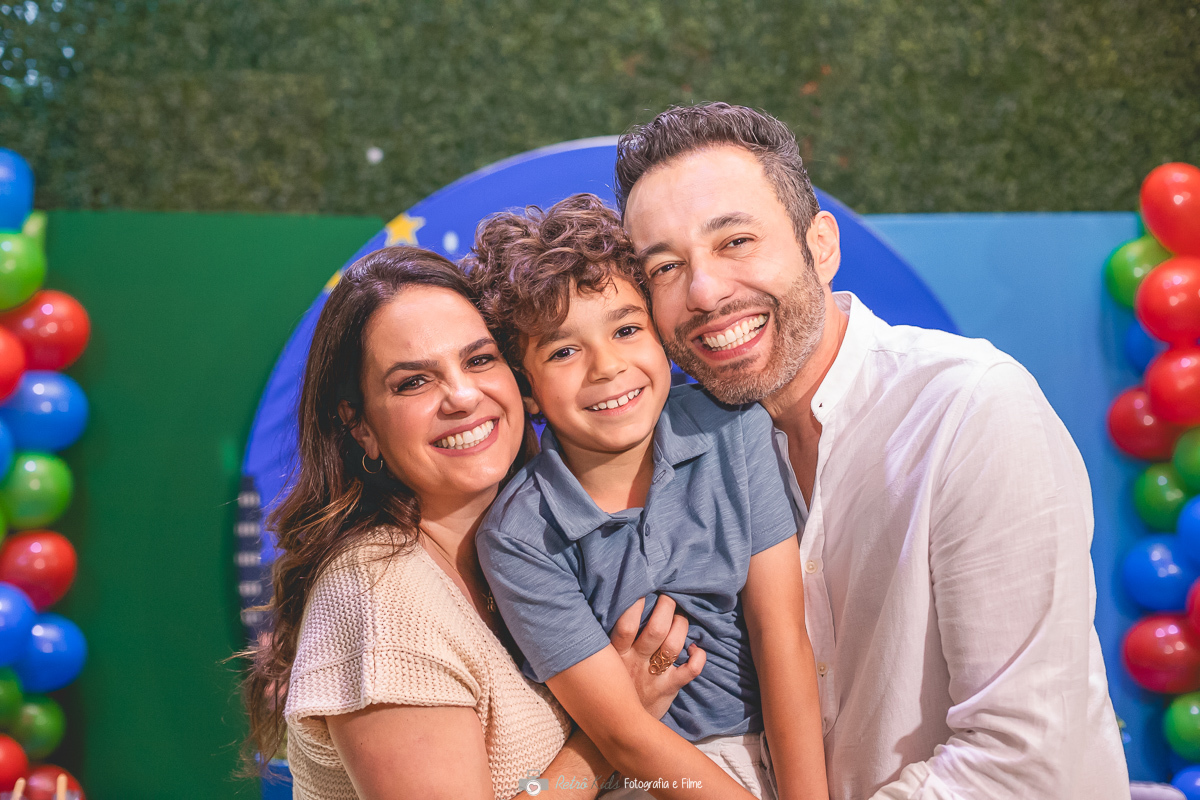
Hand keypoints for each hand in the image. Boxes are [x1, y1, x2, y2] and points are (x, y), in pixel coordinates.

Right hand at [608, 595, 705, 719]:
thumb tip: (606, 602)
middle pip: (656, 630)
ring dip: (681, 626)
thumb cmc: (610, 683)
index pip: (625, 625)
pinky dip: (698, 657)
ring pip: (673, 645)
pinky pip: (690, 671)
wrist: (615, 728)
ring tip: (680, 617)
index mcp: (615, 654)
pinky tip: (696, 648)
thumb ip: (605, 640)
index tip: (643, 587)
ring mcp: (653, 677)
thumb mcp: (601, 662)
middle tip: (668, 597)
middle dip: (666, 607)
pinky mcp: (668, 689)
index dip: (636, 604)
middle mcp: (635, 663)